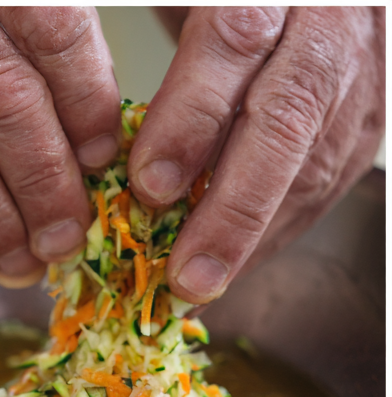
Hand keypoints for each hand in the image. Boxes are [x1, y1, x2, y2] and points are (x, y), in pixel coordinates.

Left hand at [129, 7, 384, 302]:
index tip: (146, 184)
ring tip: (195, 286)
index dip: (189, 117)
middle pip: (285, 121)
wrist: (310, 1)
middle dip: (231, 209)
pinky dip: (269, 236)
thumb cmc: (230, 1)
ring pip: (310, 167)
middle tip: (186, 273)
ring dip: (248, 238)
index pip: (234, 41)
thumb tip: (110, 139)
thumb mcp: (187, 2)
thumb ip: (171, 50)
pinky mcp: (367, 125)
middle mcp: (326, 27)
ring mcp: (359, 79)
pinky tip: (229, 267)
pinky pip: (321, 189)